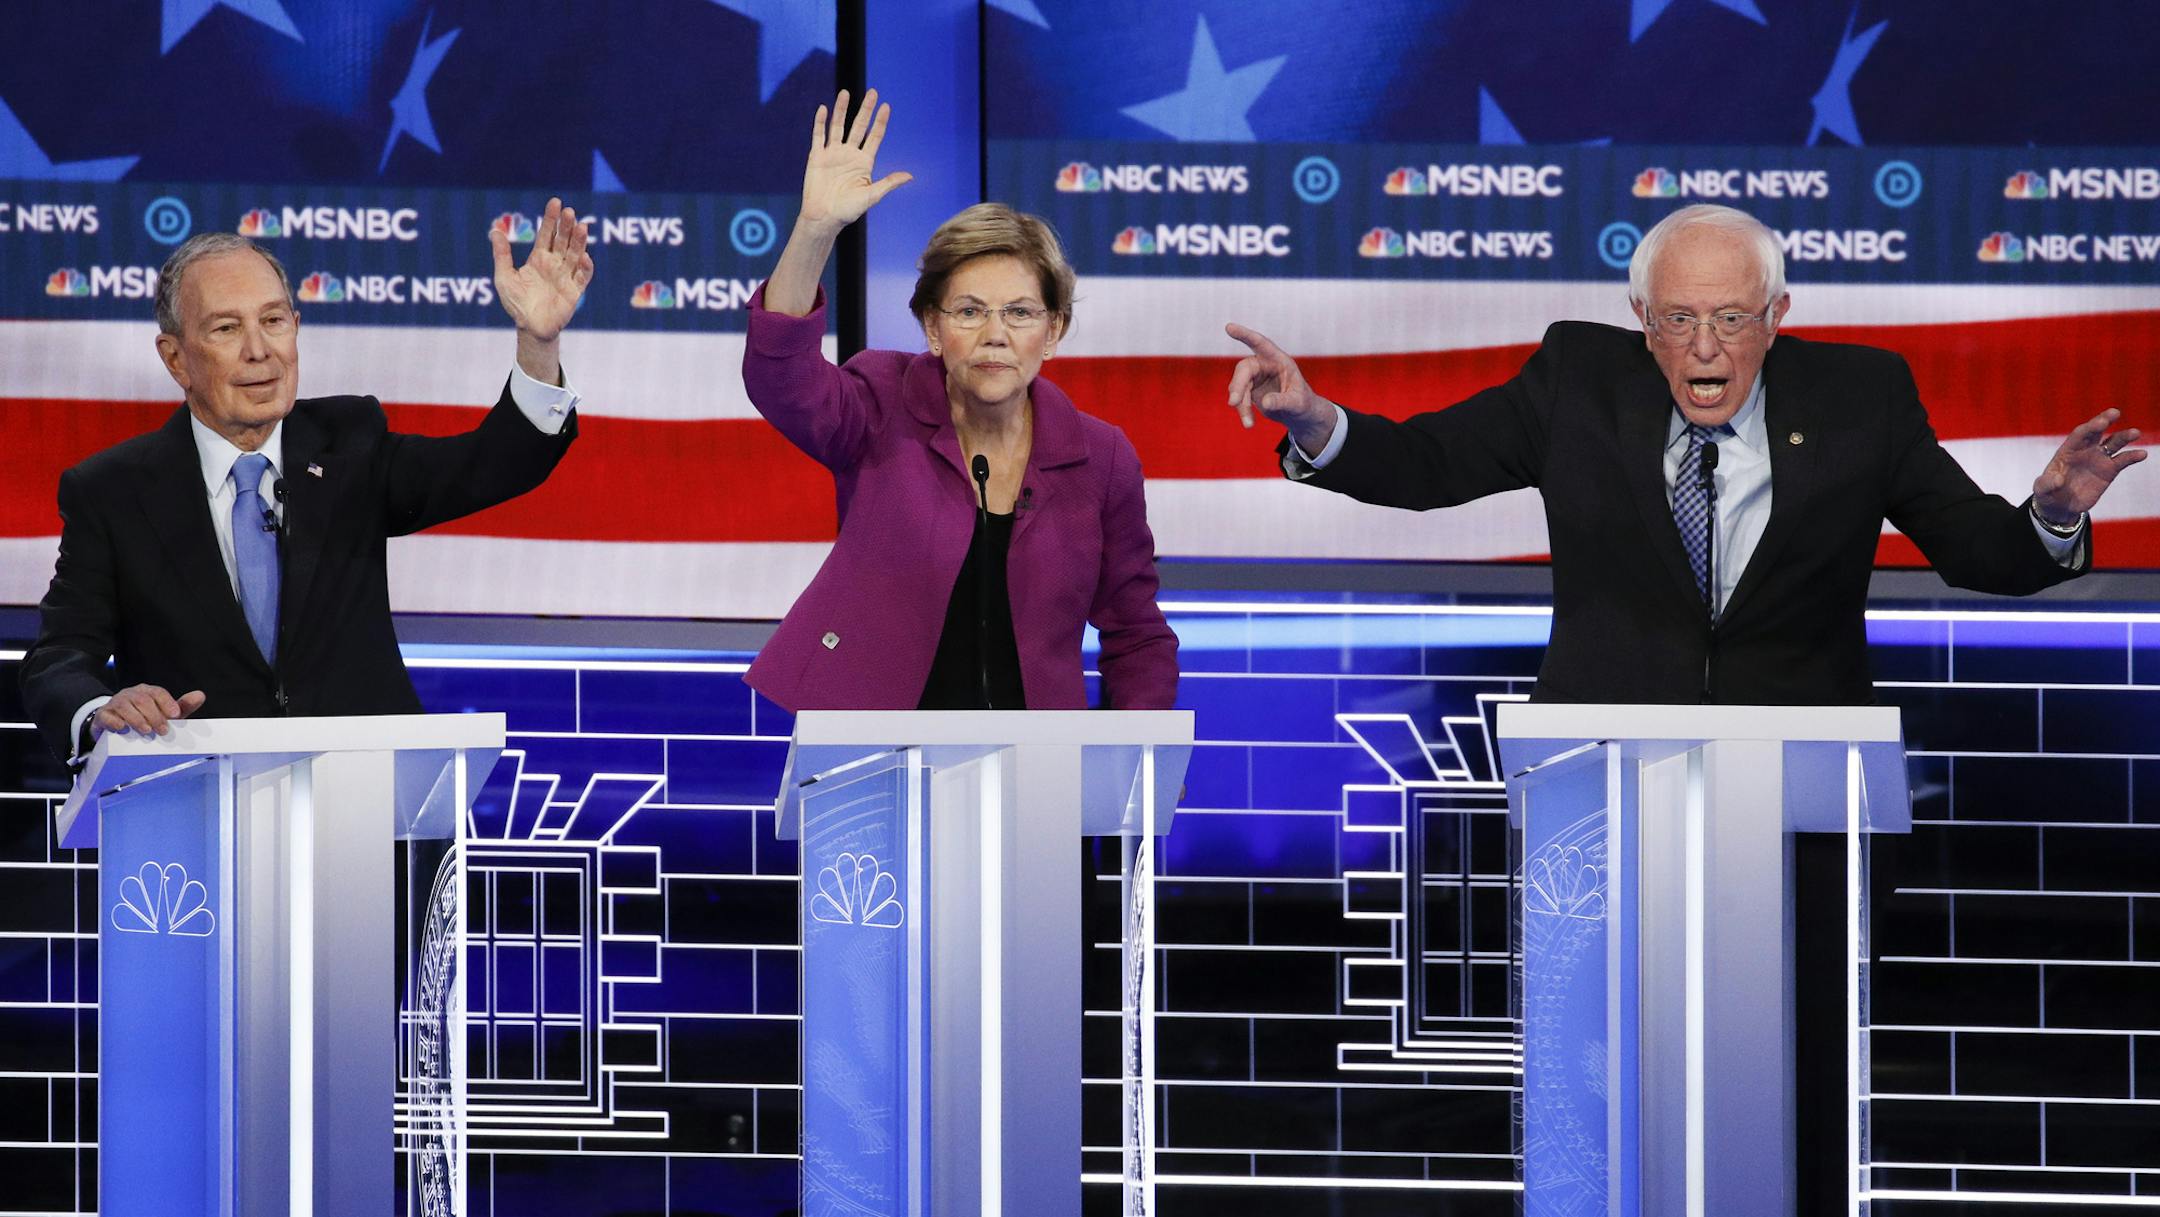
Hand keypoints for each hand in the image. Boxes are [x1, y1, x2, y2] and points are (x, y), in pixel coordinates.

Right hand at [92, 685, 205, 740]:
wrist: (114, 724)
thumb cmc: (144, 718)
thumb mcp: (164, 714)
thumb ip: (182, 706)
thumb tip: (201, 695)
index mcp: (146, 692)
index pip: (157, 692)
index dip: (167, 703)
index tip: (176, 715)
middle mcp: (130, 694)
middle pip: (142, 700)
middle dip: (154, 715)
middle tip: (163, 730)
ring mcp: (115, 703)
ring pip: (124, 706)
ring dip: (137, 719)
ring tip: (146, 731)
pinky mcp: (103, 715)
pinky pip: (106, 715)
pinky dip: (114, 721)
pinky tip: (122, 728)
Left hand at [493, 197, 592, 377]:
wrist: (529, 327)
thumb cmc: (516, 302)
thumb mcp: (503, 276)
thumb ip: (502, 254)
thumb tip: (494, 230)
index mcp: (539, 259)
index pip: (547, 234)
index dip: (551, 219)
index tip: (556, 203)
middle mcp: (554, 264)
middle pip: (562, 241)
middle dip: (566, 226)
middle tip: (569, 212)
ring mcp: (565, 276)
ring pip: (575, 255)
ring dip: (579, 241)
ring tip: (581, 227)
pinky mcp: (574, 291)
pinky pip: (582, 277)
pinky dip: (584, 267)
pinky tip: (583, 257)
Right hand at [799, 88, 910, 233]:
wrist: (824, 218)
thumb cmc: (848, 210)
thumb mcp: (872, 196)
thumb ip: (888, 183)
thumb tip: (910, 176)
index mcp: (864, 162)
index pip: (874, 136)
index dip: (880, 122)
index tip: (887, 106)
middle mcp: (849, 154)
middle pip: (859, 126)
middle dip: (866, 110)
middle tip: (873, 92)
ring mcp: (833, 154)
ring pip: (838, 126)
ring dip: (841, 110)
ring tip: (846, 93)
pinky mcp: (817, 157)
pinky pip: (819, 136)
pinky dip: (820, 122)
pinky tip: (823, 109)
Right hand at [1226, 323, 1335, 449]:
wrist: (1299, 414)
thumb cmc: (1303, 404)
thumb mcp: (1298, 403)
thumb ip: (1283, 401)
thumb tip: (1265, 402)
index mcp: (1280, 360)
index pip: (1261, 344)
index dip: (1245, 335)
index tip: (1229, 327)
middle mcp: (1265, 365)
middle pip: (1244, 369)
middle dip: (1238, 385)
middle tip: (1233, 403)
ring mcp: (1255, 376)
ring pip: (1238, 385)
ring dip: (1240, 404)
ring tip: (1248, 424)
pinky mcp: (1249, 389)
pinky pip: (1239, 397)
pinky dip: (1242, 410)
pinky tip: (1249, 423)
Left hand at [2032, 408, 2144, 524]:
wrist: (2060, 506)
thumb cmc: (2048, 493)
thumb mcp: (2042, 489)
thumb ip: (2047, 483)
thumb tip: (2058, 479)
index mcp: (2068, 449)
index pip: (2079, 434)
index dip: (2089, 427)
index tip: (2100, 423)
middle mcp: (2085, 450)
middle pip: (2096, 432)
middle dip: (2105, 420)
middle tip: (2114, 413)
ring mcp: (2098, 459)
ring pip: (2113, 443)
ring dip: (2124, 436)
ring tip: (2135, 433)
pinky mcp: (2109, 471)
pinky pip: (2122, 461)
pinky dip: (2132, 456)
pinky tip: (2142, 454)